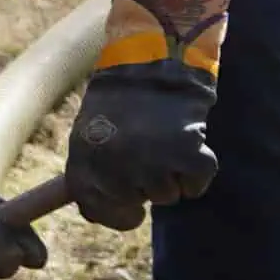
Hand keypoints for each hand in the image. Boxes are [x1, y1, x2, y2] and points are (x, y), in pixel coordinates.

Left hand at [66, 0, 222, 229]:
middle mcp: (114, 167)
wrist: (154, 64)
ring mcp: (151, 162)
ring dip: (170, 175)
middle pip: (133, 205)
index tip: (131, 213)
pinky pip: (195, 185)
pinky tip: (188, 143)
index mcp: (83, 160)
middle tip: (148, 157)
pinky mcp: (186, 155)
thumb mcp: (88, 133)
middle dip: (143, 188)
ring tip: (164, 139)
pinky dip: (197, 170)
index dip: (114, 215)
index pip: (94, 208)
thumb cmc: (120, 100)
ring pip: (166, 197)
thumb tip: (83, 207)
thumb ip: (89, 170)